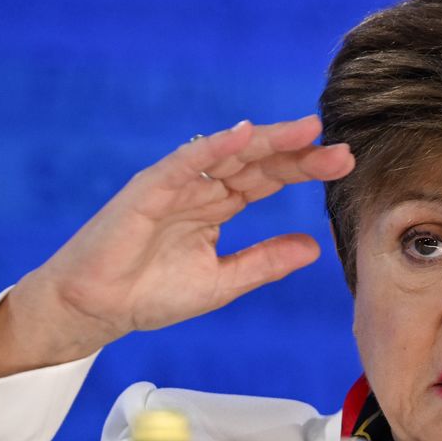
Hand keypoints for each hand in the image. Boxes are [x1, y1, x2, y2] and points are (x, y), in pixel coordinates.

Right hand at [0, 116, 353, 379]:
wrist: (98, 309)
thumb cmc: (151, 294)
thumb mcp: (223, 281)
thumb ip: (264, 261)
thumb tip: (313, 247)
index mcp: (219, 207)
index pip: (269, 179)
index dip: (305, 169)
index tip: (343, 164)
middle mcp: (201, 189)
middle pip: (257, 161)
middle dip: (298, 153)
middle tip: (340, 149)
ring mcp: (176, 185)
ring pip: (228, 154)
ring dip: (266, 140)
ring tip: (305, 131)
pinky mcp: (149, 189)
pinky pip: (185, 163)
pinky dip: (213, 147)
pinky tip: (242, 136)